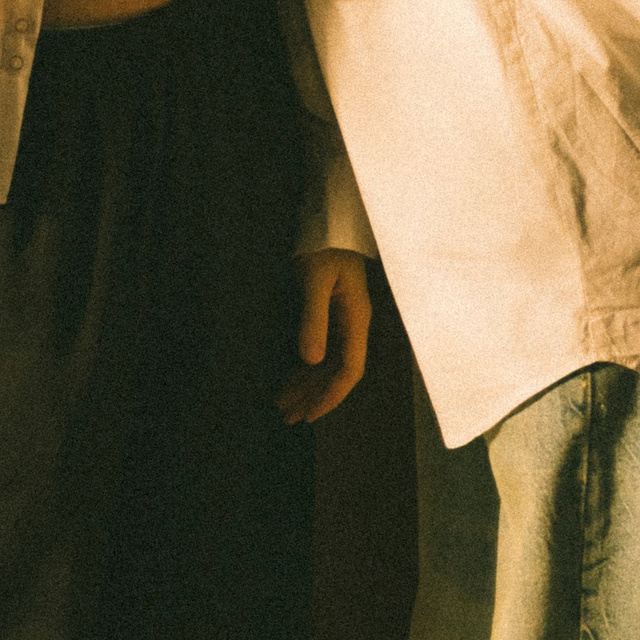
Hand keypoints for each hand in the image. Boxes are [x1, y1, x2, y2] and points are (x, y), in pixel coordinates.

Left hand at [278, 247, 371, 424]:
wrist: (329, 222)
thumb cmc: (324, 246)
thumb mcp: (314, 279)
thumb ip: (313, 318)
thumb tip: (310, 361)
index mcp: (356, 319)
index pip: (350, 369)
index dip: (331, 395)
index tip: (310, 413)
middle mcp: (353, 325)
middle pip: (336, 372)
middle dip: (313, 397)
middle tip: (288, 417)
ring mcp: (343, 322)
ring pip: (327, 364)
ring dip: (307, 386)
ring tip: (283, 406)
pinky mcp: (331, 316)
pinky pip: (320, 351)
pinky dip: (304, 368)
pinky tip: (289, 380)